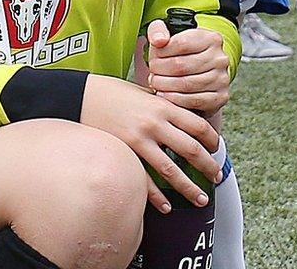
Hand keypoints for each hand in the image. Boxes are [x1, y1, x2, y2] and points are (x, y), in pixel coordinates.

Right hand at [78, 73, 218, 211]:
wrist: (79, 96)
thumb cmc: (111, 91)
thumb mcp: (142, 91)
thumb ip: (163, 104)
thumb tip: (183, 116)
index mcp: (162, 105)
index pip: (199, 126)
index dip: (213, 140)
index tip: (217, 149)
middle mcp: (155, 123)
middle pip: (192, 150)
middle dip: (209, 167)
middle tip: (216, 177)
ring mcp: (139, 140)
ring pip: (172, 170)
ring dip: (190, 188)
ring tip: (201, 199)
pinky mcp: (124, 153)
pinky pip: (145, 180)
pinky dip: (158, 196)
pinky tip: (167, 206)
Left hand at [145, 19, 231, 116]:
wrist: (196, 72)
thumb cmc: (179, 52)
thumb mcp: (167, 34)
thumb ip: (157, 31)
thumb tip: (159, 40)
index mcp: (211, 38)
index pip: (181, 44)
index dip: (161, 53)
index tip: (153, 59)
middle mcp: (220, 58)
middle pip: (182, 66)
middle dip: (161, 72)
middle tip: (152, 75)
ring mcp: (222, 78)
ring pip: (188, 84)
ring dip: (166, 86)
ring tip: (156, 84)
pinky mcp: (221, 96)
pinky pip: (195, 100)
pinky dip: (176, 99)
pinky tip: (165, 95)